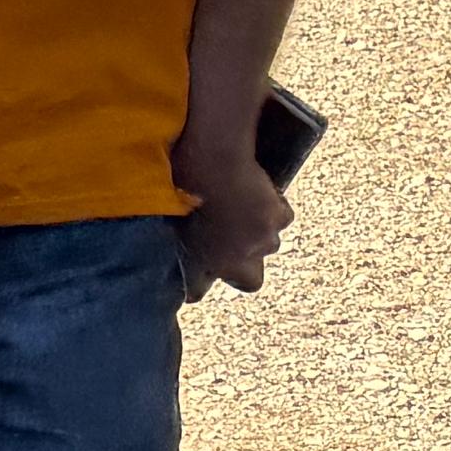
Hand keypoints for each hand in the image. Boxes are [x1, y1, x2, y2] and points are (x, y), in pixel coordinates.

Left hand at [173, 141, 289, 301]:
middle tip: (228, 249)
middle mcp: (239, 258)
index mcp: (204, 263)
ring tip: (242, 214)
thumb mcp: (169, 217)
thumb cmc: (182, 185)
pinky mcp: (279, 217)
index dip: (193, 286)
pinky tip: (260, 196)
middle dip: (241, 270)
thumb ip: (176, 239)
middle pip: (249, 279)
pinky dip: (273, 211)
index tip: (190, 281)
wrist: (214, 160)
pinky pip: (281, 219)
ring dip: (258, 236)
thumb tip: (171, 241)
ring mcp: (263, 239)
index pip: (197, 291)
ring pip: (268, 247)